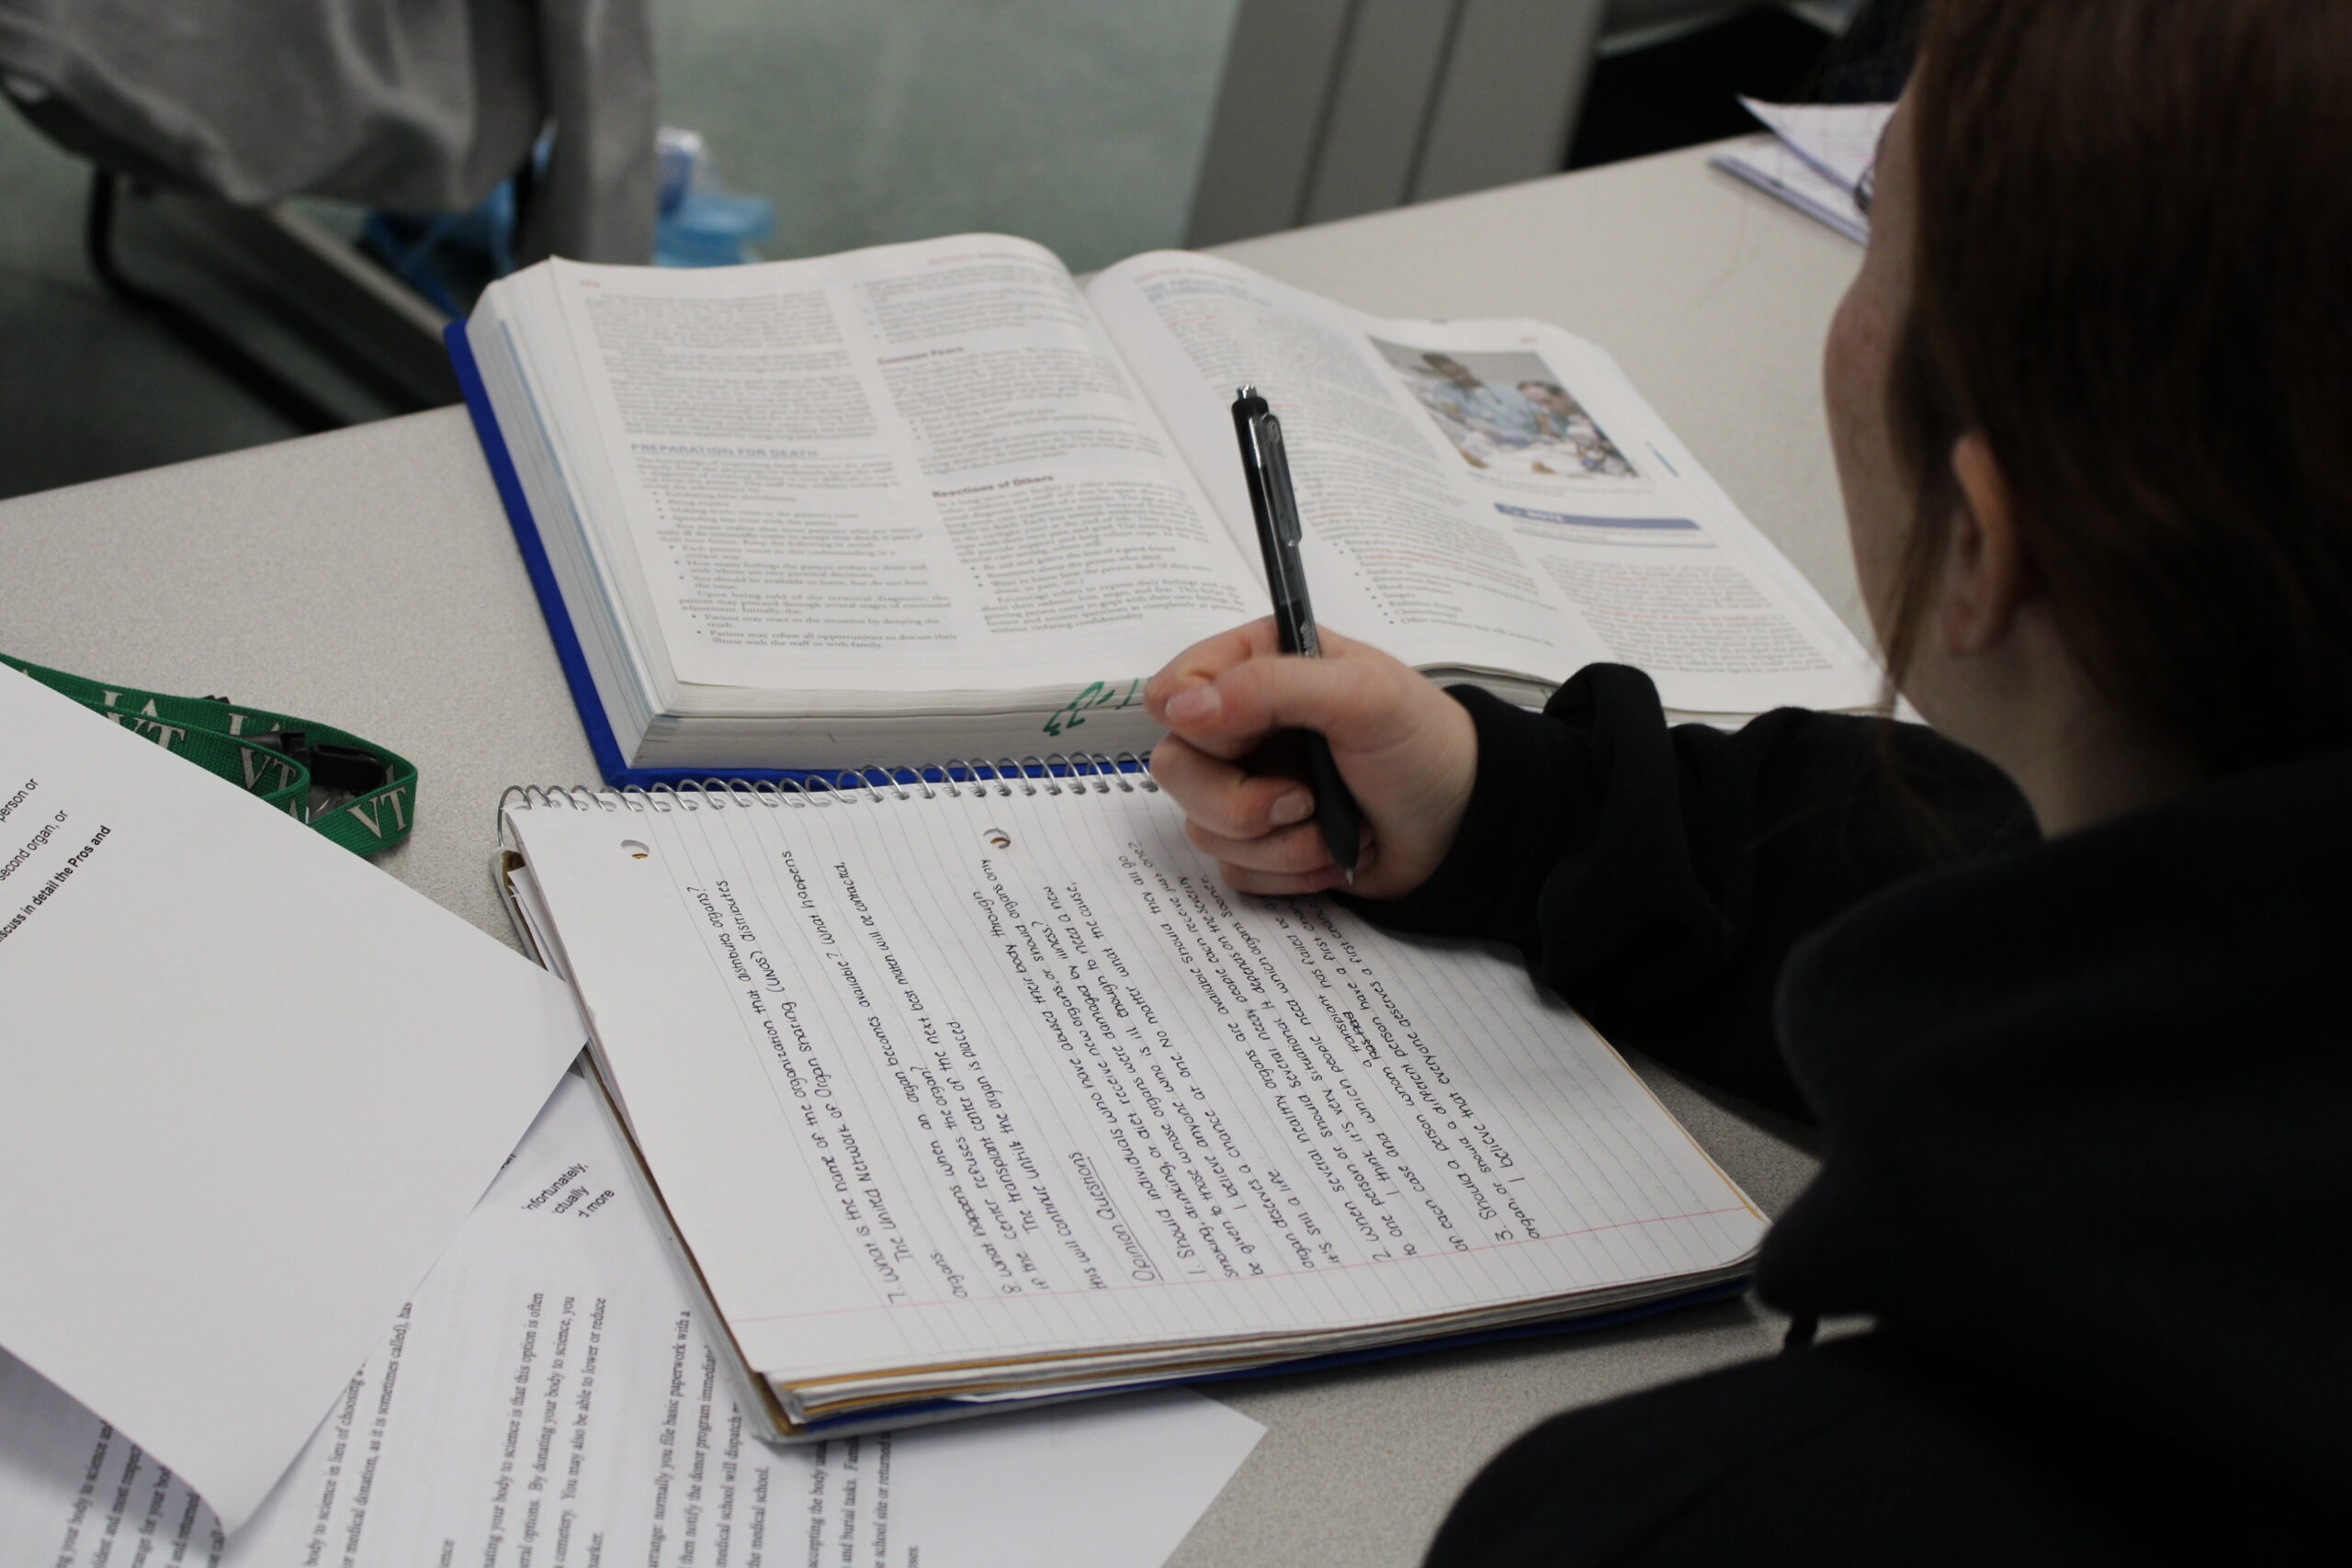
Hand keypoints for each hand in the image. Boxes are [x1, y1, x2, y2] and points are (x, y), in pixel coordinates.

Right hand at [1144, 619, 1476, 897]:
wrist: (1467, 828)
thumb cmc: (1426, 746)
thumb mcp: (1362, 695)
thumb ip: (1269, 687)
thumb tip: (1181, 707)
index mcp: (1257, 666)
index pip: (1171, 690)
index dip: (1198, 723)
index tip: (1246, 739)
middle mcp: (1243, 724)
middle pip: (1174, 768)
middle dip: (1239, 801)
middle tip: (1302, 799)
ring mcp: (1250, 785)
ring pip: (1201, 828)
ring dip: (1277, 842)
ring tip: (1334, 826)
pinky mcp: (1262, 842)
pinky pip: (1234, 869)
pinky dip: (1287, 871)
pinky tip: (1332, 851)